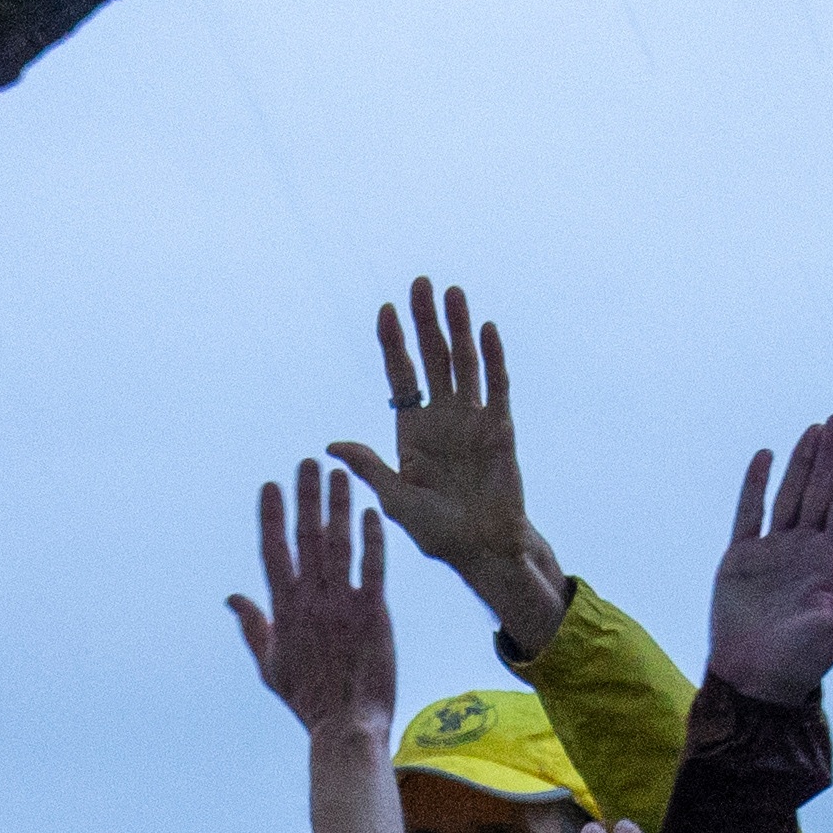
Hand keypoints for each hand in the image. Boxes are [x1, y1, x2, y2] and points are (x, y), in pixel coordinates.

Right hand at [232, 457, 395, 739]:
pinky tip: (371, 512)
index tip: (270, 485)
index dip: (270, 516)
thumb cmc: (307, 700)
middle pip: (306, 538)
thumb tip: (232, 598)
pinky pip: (374, 568)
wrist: (347, 725)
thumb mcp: (269, 665)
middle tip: (307, 463)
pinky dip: (372, 539)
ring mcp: (343, 605)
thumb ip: (253, 626)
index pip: (273, 551)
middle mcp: (311, 600)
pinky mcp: (374, 614)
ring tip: (339, 475)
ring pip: (339, 545)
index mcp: (284, 610)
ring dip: (338, 506)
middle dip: (306, 497)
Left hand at [328, 277, 571, 651]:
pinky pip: (496, 386)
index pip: (401, 376)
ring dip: (458, 327)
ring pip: (464, 363)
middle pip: (432, 358)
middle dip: (425, 321)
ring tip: (452, 291)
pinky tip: (486, 328)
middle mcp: (443, 417)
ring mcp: (473, 419)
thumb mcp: (396, 499)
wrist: (481, 550)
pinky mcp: (501, 428)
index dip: (393, 344)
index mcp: (413, 430)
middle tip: (420, 282)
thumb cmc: (438, 532)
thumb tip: (330, 445)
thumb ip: (369, 468)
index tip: (385, 311)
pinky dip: (493, 357)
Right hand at [706, 416, 832, 701]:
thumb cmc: (805, 661)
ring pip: (789, 495)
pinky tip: (765, 456)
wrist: (755, 681)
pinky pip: (749, 513)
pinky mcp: (740, 558)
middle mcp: (805, 550)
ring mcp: (773, 551)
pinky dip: (755, 484)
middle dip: (832, 455)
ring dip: (802, 462)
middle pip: (822, 491)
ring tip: (814, 429)